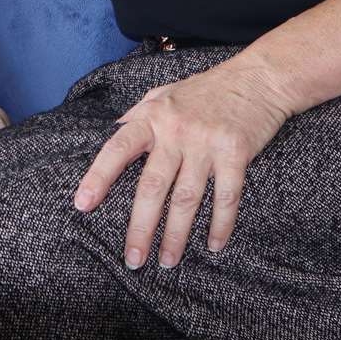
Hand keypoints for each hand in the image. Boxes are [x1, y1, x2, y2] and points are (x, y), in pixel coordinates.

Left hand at [72, 56, 292, 268]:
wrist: (258, 78)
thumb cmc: (207, 89)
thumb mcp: (165, 93)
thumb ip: (140, 114)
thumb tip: (114, 131)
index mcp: (153, 116)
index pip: (118, 148)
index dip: (98, 177)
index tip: (83, 204)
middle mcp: (176, 130)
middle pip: (152, 186)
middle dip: (140, 227)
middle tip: (132, 259)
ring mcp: (206, 142)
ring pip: (186, 198)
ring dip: (176, 235)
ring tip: (167, 261)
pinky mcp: (235, 153)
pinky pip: (226, 197)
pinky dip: (220, 225)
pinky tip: (213, 245)